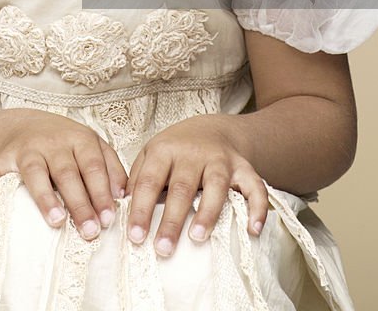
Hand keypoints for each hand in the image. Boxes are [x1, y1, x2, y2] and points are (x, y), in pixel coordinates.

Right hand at [0, 109, 126, 239]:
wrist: (24, 123)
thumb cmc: (65, 143)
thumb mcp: (92, 146)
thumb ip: (111, 166)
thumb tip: (123, 196)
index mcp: (79, 139)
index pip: (93, 166)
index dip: (101, 192)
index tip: (109, 219)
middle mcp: (53, 143)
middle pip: (67, 172)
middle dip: (80, 202)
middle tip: (90, 230)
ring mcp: (26, 149)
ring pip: (34, 171)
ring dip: (44, 196)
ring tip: (55, 220)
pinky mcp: (3, 157)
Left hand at [126, 114, 267, 256]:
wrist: (214, 128)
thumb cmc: (177, 150)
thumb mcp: (151, 154)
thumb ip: (138, 178)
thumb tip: (120, 209)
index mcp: (165, 150)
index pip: (149, 181)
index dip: (141, 209)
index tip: (135, 237)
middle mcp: (193, 154)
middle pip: (181, 187)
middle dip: (171, 220)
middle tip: (162, 249)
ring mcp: (221, 160)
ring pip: (216, 186)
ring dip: (207, 212)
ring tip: (197, 238)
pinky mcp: (244, 168)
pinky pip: (255, 187)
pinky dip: (257, 208)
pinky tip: (252, 231)